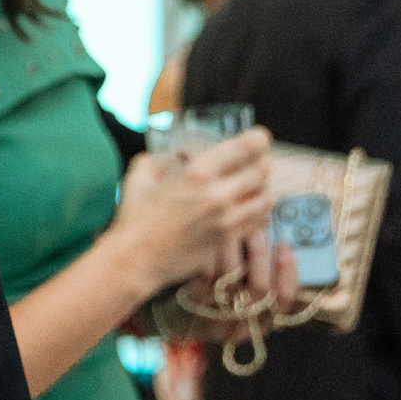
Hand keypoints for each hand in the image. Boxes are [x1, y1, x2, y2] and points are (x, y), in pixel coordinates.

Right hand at [113, 129, 276, 290]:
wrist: (135, 261)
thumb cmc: (134, 221)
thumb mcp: (137, 179)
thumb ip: (153, 162)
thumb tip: (166, 158)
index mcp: (198, 174)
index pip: (245, 148)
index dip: (257, 139)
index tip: (257, 138)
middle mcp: (219, 196)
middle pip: (262, 171)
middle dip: (261, 162)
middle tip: (256, 161)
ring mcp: (227, 220)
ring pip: (266, 198)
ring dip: (264, 188)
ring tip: (256, 185)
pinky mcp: (227, 240)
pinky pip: (259, 221)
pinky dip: (259, 212)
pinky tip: (250, 208)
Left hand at [184, 237, 302, 327]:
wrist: (182, 321)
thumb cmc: (224, 300)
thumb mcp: (248, 295)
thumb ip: (261, 272)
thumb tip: (268, 231)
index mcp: (263, 320)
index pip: (285, 297)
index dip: (288, 270)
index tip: (284, 244)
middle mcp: (244, 323)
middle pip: (260, 289)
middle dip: (260, 256)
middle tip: (256, 231)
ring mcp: (219, 316)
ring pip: (231, 280)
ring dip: (233, 250)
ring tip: (232, 229)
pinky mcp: (195, 304)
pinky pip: (206, 275)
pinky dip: (212, 255)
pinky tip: (212, 239)